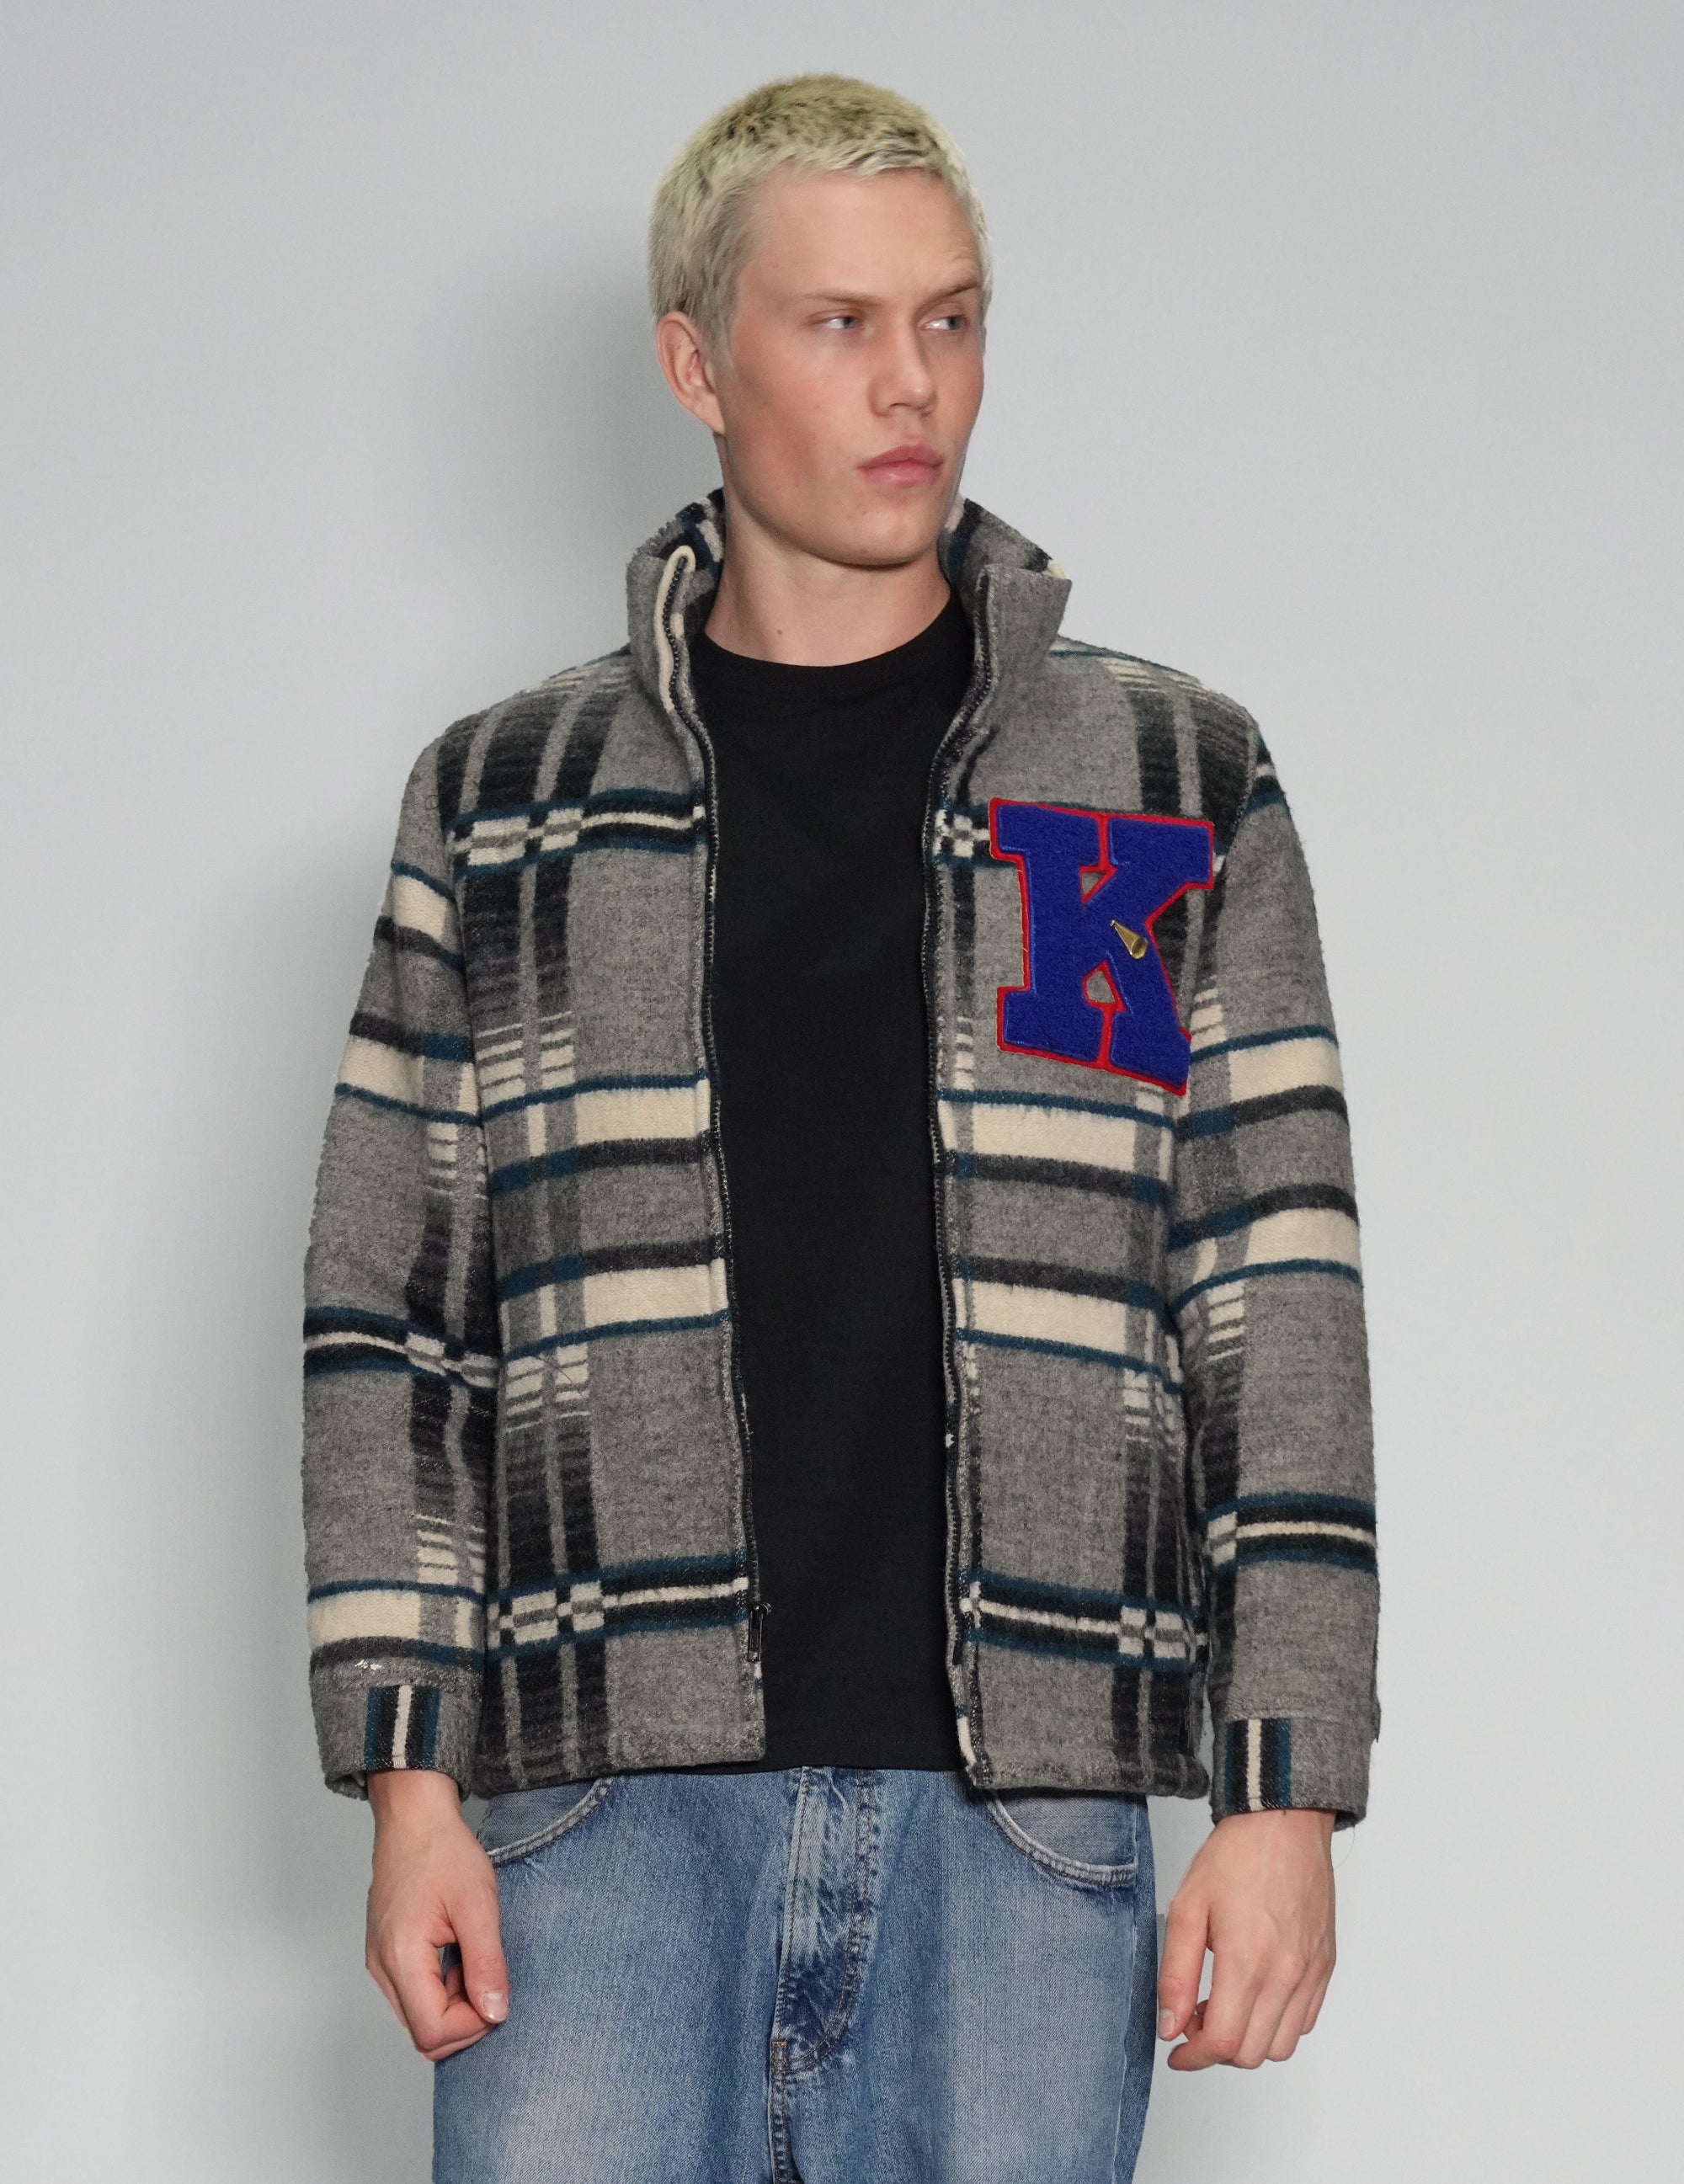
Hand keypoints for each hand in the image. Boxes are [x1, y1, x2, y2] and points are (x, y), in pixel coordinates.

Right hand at [365, 1768, 508, 2060]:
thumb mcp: (478, 1904)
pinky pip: (413, 1996)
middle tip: (487, 1977)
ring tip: (471, 1958)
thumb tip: (495, 2013)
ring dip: (453, 2005)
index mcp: (400, 1956)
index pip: (432, 2031)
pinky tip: (456, 1955)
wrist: (414, 1819)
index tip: (496, 1993)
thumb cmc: (443, 1852)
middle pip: (423, 2034)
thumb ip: (486, 1963)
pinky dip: (441, 1990)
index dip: (472, 2025)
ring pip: (418, 2018)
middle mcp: (381, 1968)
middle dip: (464, 2020)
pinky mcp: (384, 1956)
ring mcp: (379, 1963)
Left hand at [1157, 1806, 1335, 2069]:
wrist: (1283, 1823)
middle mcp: (1286, 1975)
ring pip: (1280, 2046)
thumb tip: (1169, 2026)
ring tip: (1224, 2003)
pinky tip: (1254, 1993)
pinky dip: (1277, 2024)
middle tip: (1194, 2017)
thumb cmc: (1236, 1857)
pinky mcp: (1325, 1965)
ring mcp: (1310, 1973)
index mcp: (1248, 1962)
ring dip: (1248, 2040)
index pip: (1224, 2045)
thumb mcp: (1187, 1908)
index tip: (1176, 2049)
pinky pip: (1304, 2021)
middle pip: (1251, 2054)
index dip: (1194, 2057)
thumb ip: (1176, 1974)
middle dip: (1216, 2049)